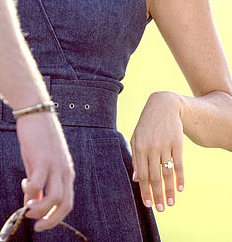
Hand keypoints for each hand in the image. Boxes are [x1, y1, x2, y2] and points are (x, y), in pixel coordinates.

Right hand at [15, 112, 74, 230]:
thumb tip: (32, 202)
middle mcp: (64, 171)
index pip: (67, 203)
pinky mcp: (42, 158)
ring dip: (40, 209)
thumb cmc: (37, 136)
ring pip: (54, 198)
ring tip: (27, 209)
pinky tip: (24, 186)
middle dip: (51, 220)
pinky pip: (38, 182)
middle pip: (64, 205)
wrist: (35, 111)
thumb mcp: (39, 162)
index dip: (56, 217)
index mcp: (66, 173)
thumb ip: (38, 182)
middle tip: (36, 225)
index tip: (42, 224)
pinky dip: (30, 191)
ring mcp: (54, 165)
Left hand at [130, 91, 183, 211]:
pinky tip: (180, 189)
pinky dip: (180, 178)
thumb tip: (136, 178)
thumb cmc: (147, 125)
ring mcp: (165, 146)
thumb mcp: (136, 137)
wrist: (163, 106)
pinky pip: (179, 164)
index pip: (142, 174)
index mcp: (139, 147)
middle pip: (154, 176)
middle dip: (157, 194)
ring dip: (169, 190)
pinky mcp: (177, 144)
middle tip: (161, 209)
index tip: (148, 204)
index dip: (145, 190)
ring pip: (167, 173)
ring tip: (171, 204)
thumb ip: (135, 157)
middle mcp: (151, 148)